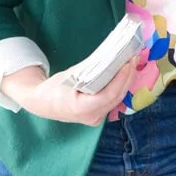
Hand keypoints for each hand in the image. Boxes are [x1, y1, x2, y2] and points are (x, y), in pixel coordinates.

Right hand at [0, 62, 133, 125]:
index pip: (109, 95)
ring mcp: (95, 119)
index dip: (121, 79)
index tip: (127, 64)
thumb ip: (91, 70)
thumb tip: (111, 57)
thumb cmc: (53, 88)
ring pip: (116, 100)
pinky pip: (112, 101)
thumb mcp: (71, 75)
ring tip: (131, 64)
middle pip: (116, 97)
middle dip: (127, 77)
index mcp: (82, 109)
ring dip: (125, 82)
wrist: (42, 103)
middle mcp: (92, 117)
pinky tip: (124, 75)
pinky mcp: (97, 116)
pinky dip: (119, 88)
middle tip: (133, 59)